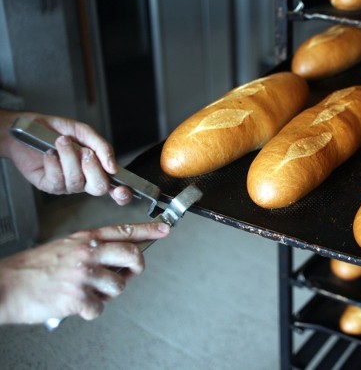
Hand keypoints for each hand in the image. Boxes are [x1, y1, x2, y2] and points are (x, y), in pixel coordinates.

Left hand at [0, 111, 131, 204]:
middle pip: (99, 187)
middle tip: (85, 151)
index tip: (122, 190)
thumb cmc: (56, 130)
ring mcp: (67, 185)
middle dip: (93, 167)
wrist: (27, 128)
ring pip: (76, 180)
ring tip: (61, 142)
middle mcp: (85, 180)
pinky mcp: (49, 185)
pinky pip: (57, 179)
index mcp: (98, 168)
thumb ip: (102, 147)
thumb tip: (113, 167)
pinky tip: (50, 153)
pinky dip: (54, 162)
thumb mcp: (84, 132)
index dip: (122, 193)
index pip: (114, 187)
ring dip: (69, 158)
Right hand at [0, 222, 169, 324]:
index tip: (165, 229)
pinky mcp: (77, 297)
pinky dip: (89, 310)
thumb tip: (118, 260)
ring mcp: (83, 274)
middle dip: (135, 268)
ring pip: (118, 286)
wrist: (5, 285)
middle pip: (132, 255)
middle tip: (126, 274)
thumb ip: (92, 249)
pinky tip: (74, 304)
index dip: (148, 230)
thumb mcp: (65, 247)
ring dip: (107, 294)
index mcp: (85, 239)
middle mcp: (87, 253)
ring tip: (87, 291)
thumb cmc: (34, 268)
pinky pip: (99, 308)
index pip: (124, 230)